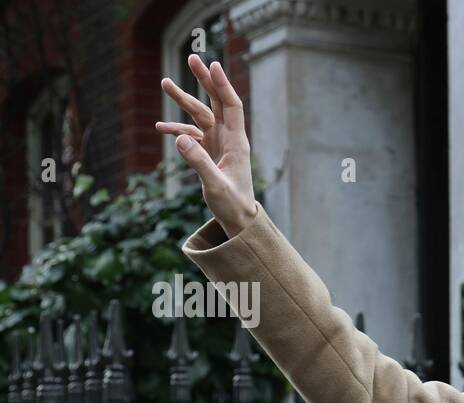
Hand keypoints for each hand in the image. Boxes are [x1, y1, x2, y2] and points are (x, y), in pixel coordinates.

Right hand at [157, 54, 257, 237]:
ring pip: (201, 116)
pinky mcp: (209, 154)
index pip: (232, 106)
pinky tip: (160, 129)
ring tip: (164, 83)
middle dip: (204, 81)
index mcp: (237, 143)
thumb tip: (180, 138)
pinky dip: (177, 130)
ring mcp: (218, 145)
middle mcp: (229, 139)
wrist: (238, 219)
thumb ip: (198, 163)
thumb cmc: (232, 204)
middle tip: (192, 58)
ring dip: (184, 100)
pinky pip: (191, 135)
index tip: (213, 65)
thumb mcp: (215, 186)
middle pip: (216, 102)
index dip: (222, 85)